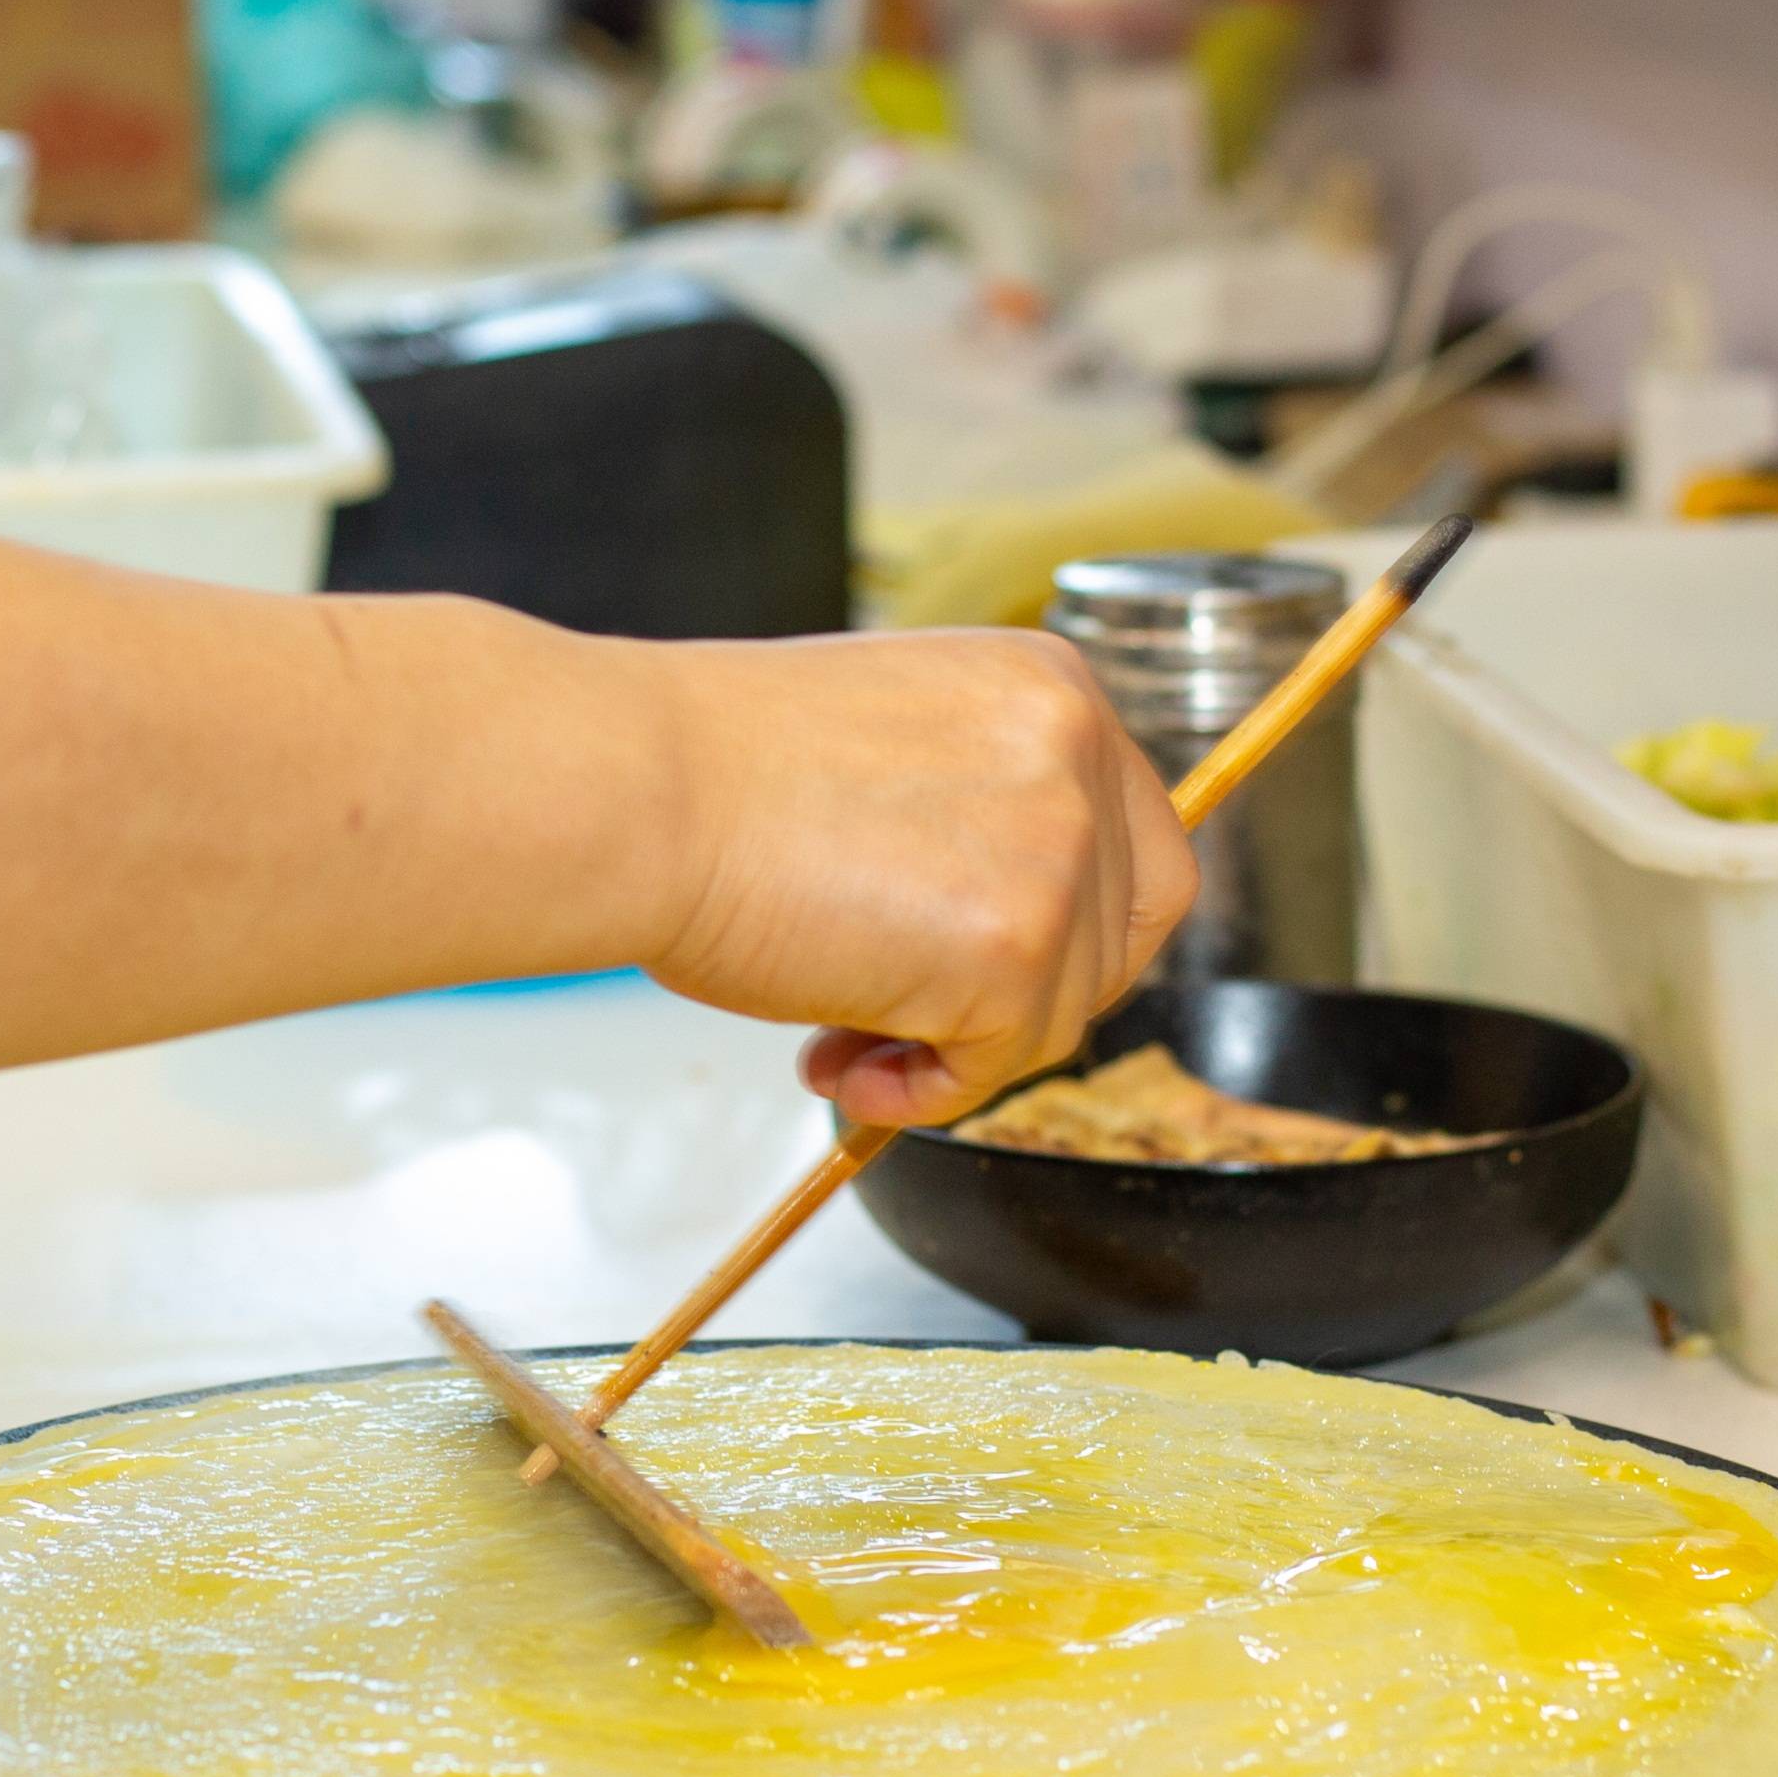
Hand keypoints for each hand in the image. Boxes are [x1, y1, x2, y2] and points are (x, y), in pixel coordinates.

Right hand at [632, 631, 1195, 1130]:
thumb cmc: (713, 767)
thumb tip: (1002, 924)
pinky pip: (997, 1064)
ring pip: (1058, 1012)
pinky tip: (840, 1062)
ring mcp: (1061, 851)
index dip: (1078, 930)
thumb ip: (976, 807)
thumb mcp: (897, 745)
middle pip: (1117, 938)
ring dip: (954, 1049)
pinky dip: (925, 1090)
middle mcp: (1080, 754)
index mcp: (1052, 686)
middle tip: (905, 1020)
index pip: (1138, 842)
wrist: (638, 789)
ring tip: (839, 1039)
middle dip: (1017, 1000)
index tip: (999, 970)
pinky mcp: (1017, 948)